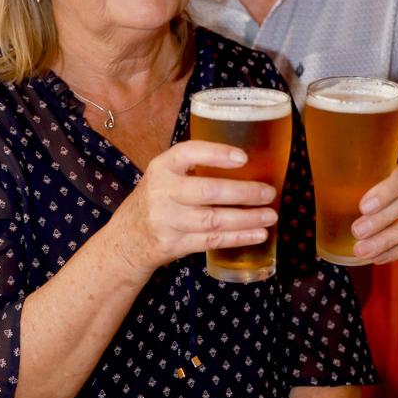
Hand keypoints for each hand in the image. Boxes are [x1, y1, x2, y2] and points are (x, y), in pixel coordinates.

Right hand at [112, 140, 277, 277]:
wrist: (127, 238)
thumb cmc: (157, 199)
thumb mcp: (165, 174)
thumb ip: (194, 166)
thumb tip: (247, 161)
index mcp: (162, 167)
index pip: (188, 153)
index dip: (216, 154)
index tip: (243, 157)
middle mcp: (162, 192)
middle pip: (207, 191)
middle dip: (243, 192)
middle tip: (269, 192)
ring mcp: (167, 221)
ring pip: (213, 220)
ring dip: (246, 218)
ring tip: (270, 215)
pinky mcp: (174, 245)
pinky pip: (212, 241)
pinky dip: (238, 238)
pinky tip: (258, 234)